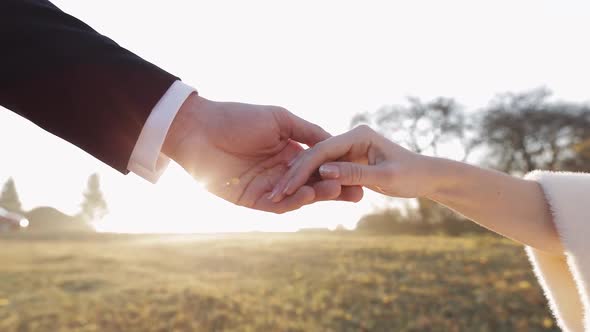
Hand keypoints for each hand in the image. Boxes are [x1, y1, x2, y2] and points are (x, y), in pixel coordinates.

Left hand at [162, 93, 362, 213]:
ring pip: (298, 196)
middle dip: (335, 188)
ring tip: (335, 190)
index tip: (360, 172)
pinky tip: (308, 196)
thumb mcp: (280, 119)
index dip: (338, 170)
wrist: (200, 129)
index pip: (319, 166)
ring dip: (317, 195)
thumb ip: (307, 131)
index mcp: (289, 152)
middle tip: (358, 191)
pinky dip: (293, 201)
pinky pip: (278, 205)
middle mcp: (281, 172)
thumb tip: (335, 141)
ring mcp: (268, 187)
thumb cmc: (238, 118)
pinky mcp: (253, 200)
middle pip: (313, 184)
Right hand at [271, 125, 437, 200]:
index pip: (323, 150)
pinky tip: (296, 195)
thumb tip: (324, 172)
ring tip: (280, 197)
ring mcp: (348, 148)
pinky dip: (313, 183)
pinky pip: (326, 171)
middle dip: (296, 175)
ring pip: (318, 164)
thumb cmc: (411, 175)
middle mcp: (350, 137)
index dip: (303, 169)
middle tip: (275, 194)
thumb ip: (355, 173)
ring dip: (301, 180)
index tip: (286, 187)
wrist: (425, 177)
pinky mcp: (348, 159)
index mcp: (358, 134)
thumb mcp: (385, 177)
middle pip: (316, 155)